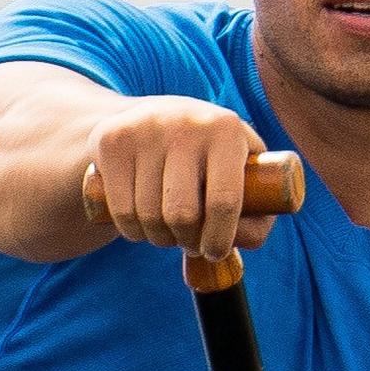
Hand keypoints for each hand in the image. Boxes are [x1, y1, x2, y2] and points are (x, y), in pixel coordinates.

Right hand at [84, 102, 279, 263]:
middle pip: (182, 214)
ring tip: (168, 230)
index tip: (215, 253)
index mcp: (227, 129)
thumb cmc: (207, 156)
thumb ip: (257, 210)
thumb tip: (241, 240)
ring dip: (159, 238)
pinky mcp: (112, 141)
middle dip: (187, 241)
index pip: (224, 201)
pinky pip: (122, 211)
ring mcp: (145, 129)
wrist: (150, 117)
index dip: (220, 239)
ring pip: (149, 217)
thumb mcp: (239, 170)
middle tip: (190, 242)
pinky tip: (142, 222)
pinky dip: (132, 231)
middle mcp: (186, 123)